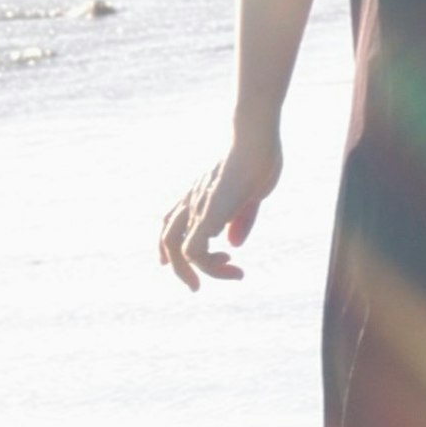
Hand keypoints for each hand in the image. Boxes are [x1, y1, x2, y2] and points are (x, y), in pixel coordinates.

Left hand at [158, 129, 280, 288]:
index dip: (168, 247)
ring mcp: (197, 206)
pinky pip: (194, 249)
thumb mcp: (250, 194)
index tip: (183, 262)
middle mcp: (192, 201)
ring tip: (229, 274)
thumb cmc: (257, 157)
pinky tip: (231, 261)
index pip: (171, 222)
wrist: (254, 138)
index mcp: (199, 195)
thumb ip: (240, 219)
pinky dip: (208, 264)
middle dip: (180, 269)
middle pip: (168, 239)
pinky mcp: (208, 214)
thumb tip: (233, 243)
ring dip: (196, 270)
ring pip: (176, 248)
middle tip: (197, 287)